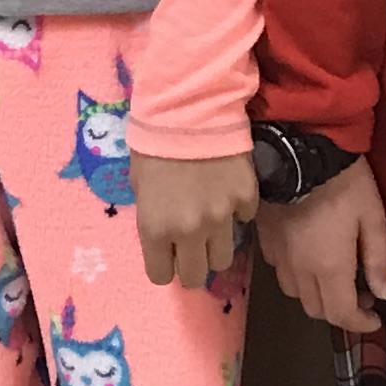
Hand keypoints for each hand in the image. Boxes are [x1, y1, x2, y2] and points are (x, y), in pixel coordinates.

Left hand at [131, 147, 257, 290]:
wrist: (190, 109)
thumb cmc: (154, 143)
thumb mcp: (139, 185)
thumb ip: (153, 217)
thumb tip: (165, 234)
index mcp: (155, 228)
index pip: (160, 276)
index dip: (163, 265)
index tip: (166, 254)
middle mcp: (189, 231)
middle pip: (195, 276)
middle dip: (190, 266)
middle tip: (190, 249)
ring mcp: (222, 217)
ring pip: (223, 259)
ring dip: (214, 246)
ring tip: (211, 225)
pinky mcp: (246, 198)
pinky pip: (244, 220)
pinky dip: (236, 211)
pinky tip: (226, 192)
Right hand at [259, 158, 385, 335]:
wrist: (298, 152)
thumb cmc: (344, 183)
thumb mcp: (372, 216)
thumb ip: (378, 259)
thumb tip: (383, 294)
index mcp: (330, 267)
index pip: (342, 315)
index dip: (361, 324)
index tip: (376, 317)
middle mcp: (300, 270)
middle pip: (318, 310)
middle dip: (341, 311)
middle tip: (361, 294)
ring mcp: (279, 257)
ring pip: (297, 295)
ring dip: (318, 296)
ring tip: (335, 278)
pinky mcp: (266, 242)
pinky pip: (282, 273)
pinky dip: (298, 277)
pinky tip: (310, 258)